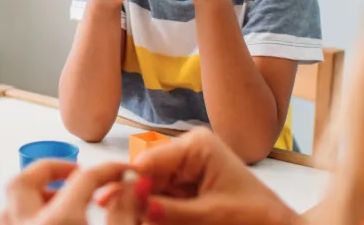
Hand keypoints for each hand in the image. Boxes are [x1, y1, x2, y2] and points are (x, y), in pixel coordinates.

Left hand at [0, 160, 140, 224]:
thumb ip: (127, 213)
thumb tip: (135, 186)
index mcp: (58, 224)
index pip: (84, 179)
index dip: (108, 169)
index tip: (122, 170)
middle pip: (23, 181)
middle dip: (50, 169)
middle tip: (76, 172)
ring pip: (9, 206)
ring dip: (34, 193)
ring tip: (61, 198)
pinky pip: (10, 223)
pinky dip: (25, 214)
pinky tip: (50, 222)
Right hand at [132, 128, 300, 224]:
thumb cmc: (254, 217)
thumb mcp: (210, 216)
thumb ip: (170, 212)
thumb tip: (135, 204)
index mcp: (196, 146)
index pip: (148, 162)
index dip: (128, 184)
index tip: (109, 204)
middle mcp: (187, 151)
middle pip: (145, 176)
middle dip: (136, 200)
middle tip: (121, 219)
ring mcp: (185, 168)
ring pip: (150, 191)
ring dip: (145, 209)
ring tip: (138, 221)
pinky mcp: (186, 187)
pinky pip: (161, 200)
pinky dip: (156, 214)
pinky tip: (151, 221)